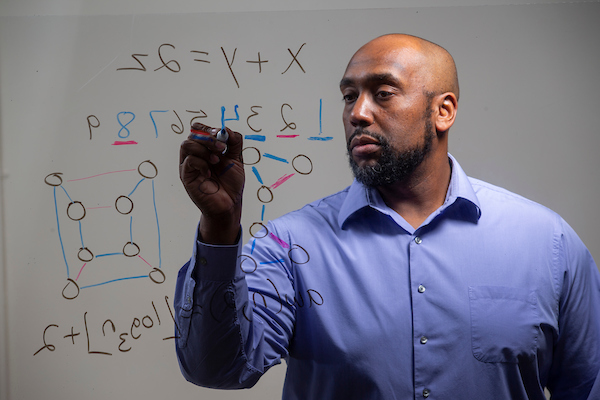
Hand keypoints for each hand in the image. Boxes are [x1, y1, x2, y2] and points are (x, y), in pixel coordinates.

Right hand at [179, 123, 244, 243]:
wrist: (230, 204)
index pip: (198, 129)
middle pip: (193, 134)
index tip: (221, 135)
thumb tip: (226, 129)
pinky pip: (188, 161)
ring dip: (204, 149)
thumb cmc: (231, 183)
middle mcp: (195, 155)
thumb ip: (234, 142)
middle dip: (209, 138)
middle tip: (222, 148)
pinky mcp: (187, 176)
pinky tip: (210, 172)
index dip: (208, 128)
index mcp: (205, 148)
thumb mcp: (237, 159)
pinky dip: (201, 163)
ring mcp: (189, 165)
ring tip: (217, 160)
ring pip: (187, 145)